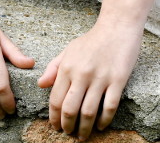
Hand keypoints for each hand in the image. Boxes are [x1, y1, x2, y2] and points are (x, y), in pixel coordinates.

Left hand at [38, 20, 142, 139]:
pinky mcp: (118, 80)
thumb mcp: (69, 50)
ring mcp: (100, 78)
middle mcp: (82, 73)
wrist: (117, 27)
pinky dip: (104, 121)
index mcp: (68, 66)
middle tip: (68, 134)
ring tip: (82, 136)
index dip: (54, 117)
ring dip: (84, 129)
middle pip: (70, 109)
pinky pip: (109, 107)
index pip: (56, 99)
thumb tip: (41, 84)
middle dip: (67, 126)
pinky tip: (101, 126)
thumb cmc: (92, 40)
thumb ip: (54, 67)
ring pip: (89, 112)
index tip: (55, 126)